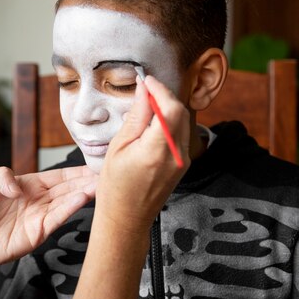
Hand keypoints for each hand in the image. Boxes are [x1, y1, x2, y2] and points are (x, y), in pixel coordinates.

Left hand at [0, 166, 96, 271]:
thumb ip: (0, 175)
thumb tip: (19, 187)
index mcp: (30, 185)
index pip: (60, 176)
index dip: (77, 171)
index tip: (95, 165)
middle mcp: (40, 200)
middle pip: (69, 188)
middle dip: (87, 181)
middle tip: (107, 174)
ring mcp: (41, 216)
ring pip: (67, 202)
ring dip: (84, 193)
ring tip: (99, 185)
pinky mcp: (39, 233)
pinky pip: (58, 218)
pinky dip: (70, 208)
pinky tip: (82, 199)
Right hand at [97, 75, 189, 233]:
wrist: (127, 218)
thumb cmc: (115, 187)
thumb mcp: (118, 147)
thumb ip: (136, 116)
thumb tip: (144, 89)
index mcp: (156, 151)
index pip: (170, 108)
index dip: (160, 89)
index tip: (146, 80)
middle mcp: (176, 155)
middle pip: (180, 112)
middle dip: (164, 96)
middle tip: (145, 89)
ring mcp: (183, 161)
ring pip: (184, 121)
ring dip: (168, 107)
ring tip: (147, 104)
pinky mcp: (184, 164)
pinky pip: (182, 134)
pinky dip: (171, 122)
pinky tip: (154, 122)